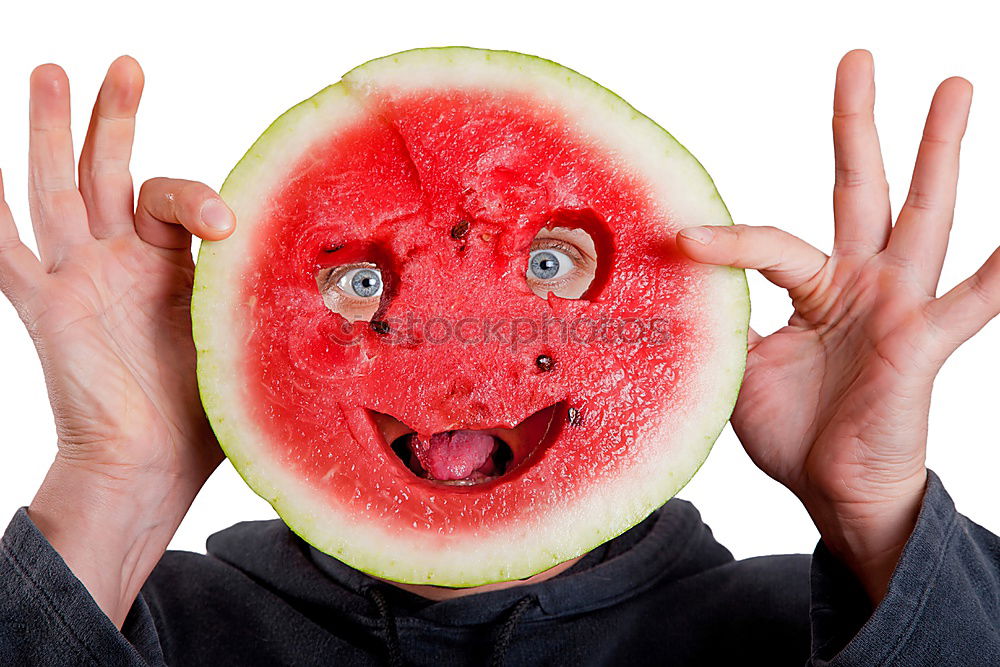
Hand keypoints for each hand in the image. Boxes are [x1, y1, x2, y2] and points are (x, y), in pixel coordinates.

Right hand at [0, 57, 234, 625]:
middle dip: (116, 118)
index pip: (175, 200)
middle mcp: (123, 264)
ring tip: (51, 69)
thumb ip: (276, 318)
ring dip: (52, 132)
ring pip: (58, 190)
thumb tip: (356, 312)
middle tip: (128, 63)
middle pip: (111, 173)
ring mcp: (80, 280)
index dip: (198, 197)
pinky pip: (5, 254)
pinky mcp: (46, 310)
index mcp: (172, 269)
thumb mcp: (246, 351)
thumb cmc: (201, 423)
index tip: (227, 225)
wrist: (149, 471)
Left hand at [676, 50, 997, 602]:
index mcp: (819, 288)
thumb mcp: (742, 368)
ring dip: (938, 153)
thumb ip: (722, 321)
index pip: (771, 242)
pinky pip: (973, 303)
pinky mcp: (924, 341)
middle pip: (862, 188)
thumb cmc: (795, 430)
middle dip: (858, 125)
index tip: (681, 237)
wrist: (832, 490)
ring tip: (952, 86)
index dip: (727, 240)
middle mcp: (863, 282)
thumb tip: (683, 284)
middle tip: (854, 59)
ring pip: (922, 215)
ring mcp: (899, 305)